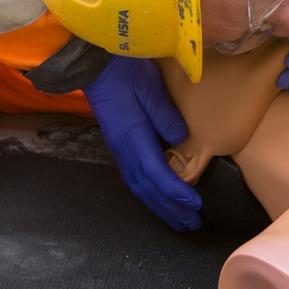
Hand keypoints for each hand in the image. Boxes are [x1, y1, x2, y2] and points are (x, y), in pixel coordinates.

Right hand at [82, 56, 201, 230]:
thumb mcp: (149, 87)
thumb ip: (165, 114)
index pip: (157, 173)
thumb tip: (181, 139)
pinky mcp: (119, 146)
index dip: (176, 191)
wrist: (94, 65)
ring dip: (159, 206)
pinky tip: (158, 199)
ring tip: (177, 220)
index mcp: (133, 137)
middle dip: (170, 209)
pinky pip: (135, 178)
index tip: (195, 203)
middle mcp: (124, 150)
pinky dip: (148, 194)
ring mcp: (119, 149)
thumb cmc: (123, 71)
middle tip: (191, 224)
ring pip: (139, 187)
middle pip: (148, 188)